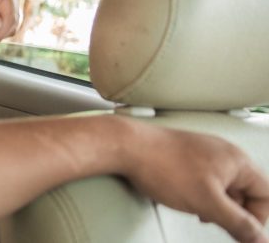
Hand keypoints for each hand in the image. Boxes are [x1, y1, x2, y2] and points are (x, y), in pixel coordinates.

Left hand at [123, 123, 268, 242]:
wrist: (126, 146)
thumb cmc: (163, 166)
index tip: (240, 233)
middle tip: (212, 221)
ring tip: (195, 209)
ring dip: (214, 204)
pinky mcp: (187, 155)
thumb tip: (260, 240)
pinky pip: (204, 180)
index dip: (257, 218)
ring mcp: (204, 152)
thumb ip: (238, 223)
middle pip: (245, 192)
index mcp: (238, 161)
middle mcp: (224, 153)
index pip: (266, 195)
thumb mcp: (207, 203)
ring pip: (223, 187)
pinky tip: (183, 198)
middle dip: (232, 212)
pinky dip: (199, 194)